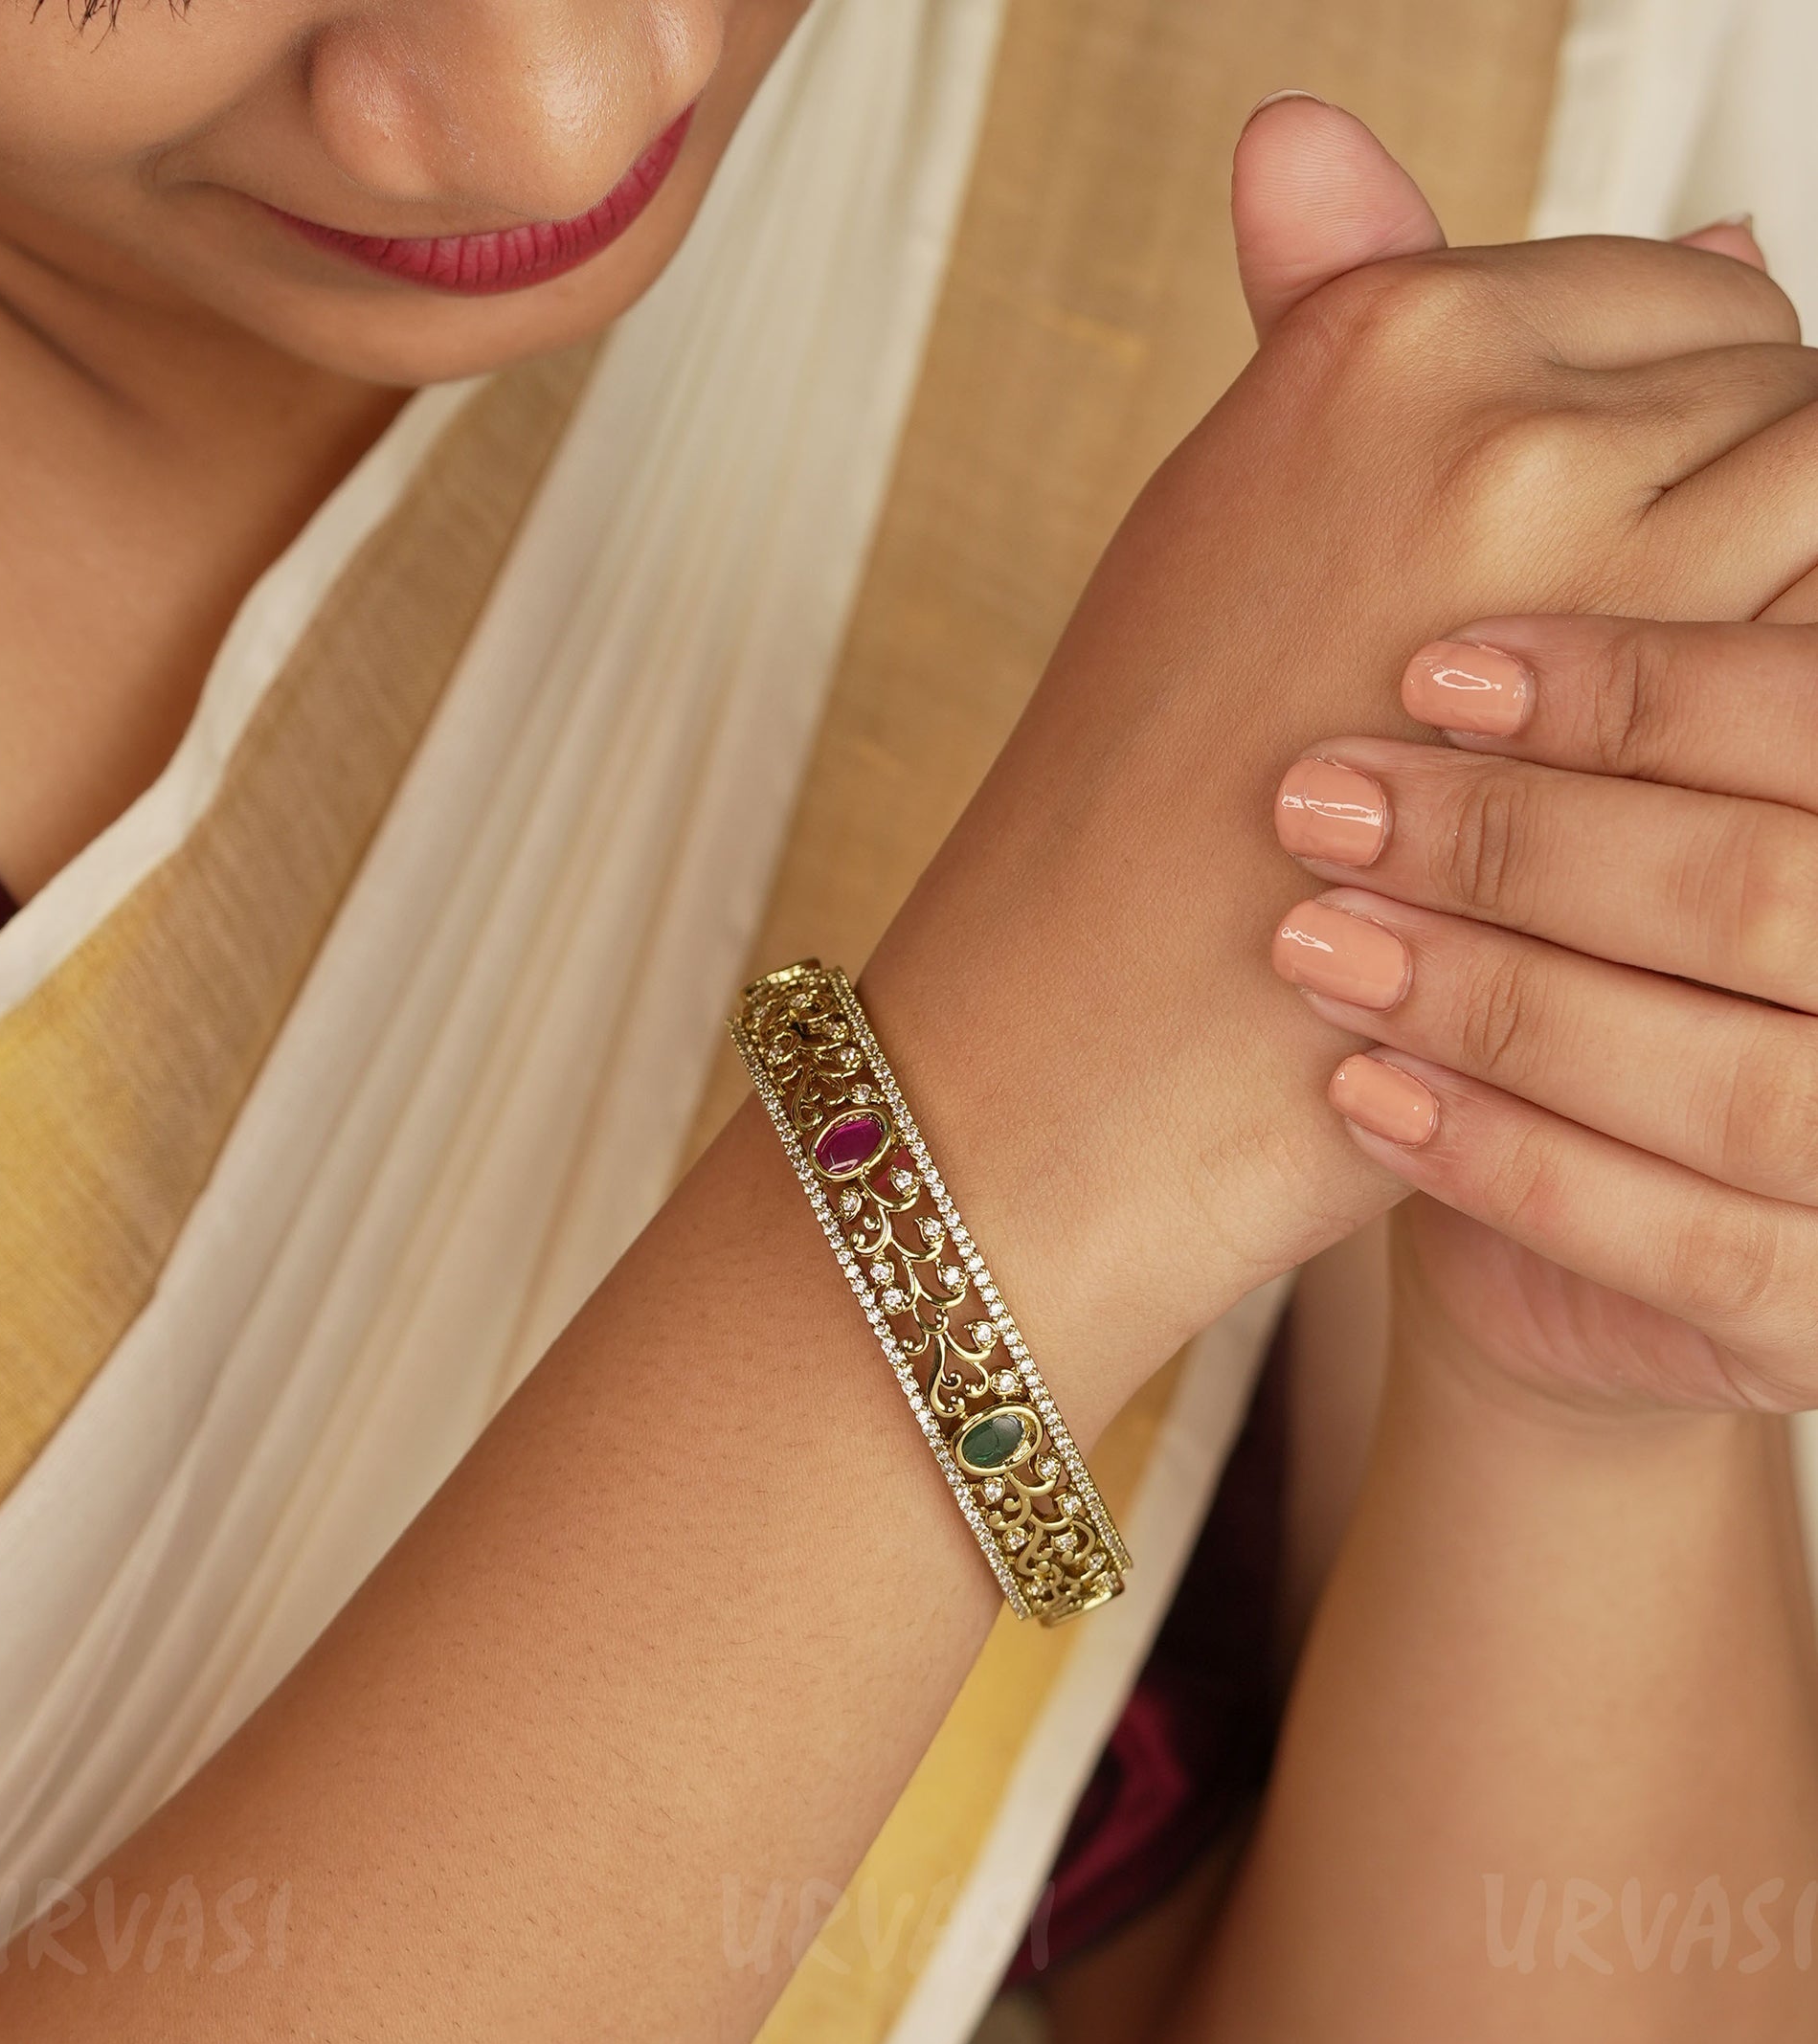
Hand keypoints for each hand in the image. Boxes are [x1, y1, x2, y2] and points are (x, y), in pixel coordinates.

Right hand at [869, 97, 1817, 1426]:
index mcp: (1378, 331)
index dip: (1675, 449)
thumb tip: (1715, 215)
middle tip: (1618, 676)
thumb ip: (1413, 335)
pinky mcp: (1651, 724)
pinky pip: (1815, 639)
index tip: (1607, 575)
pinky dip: (1781, 708)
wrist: (1083, 1043)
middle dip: (1739, 520)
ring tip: (1654, 751)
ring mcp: (1580, 554)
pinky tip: (1682, 806)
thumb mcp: (1245, 523)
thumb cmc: (1153, 817)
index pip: (1681, 300)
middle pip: (1772, 384)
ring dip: (1778, 609)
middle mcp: (1485, 400)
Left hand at [1270, 611, 1817, 1410]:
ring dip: (1502, 999)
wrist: (1564, 1216)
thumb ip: (1590, 600)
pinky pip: (1685, 1248)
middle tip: (1323, 797)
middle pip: (1769, 893)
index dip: (1643, 689)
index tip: (1437, 667)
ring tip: (1315, 937)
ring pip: (1734, 1082)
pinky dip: (1511, 1162)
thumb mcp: (1608, 784)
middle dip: (1531, 844)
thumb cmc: (1586, 947)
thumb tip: (1362, 312)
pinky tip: (1361, 1092)